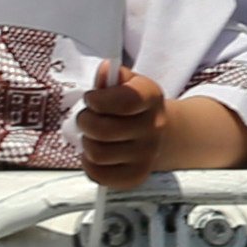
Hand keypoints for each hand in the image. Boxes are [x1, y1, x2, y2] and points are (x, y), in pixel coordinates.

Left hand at [78, 63, 169, 187]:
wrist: (162, 133)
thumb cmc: (135, 106)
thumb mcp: (129, 83)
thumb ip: (113, 77)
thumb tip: (104, 71)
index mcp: (152, 97)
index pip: (125, 100)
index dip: (98, 99)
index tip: (91, 98)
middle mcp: (154, 127)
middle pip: (103, 130)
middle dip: (84, 121)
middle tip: (86, 117)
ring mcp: (147, 155)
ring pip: (98, 154)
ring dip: (87, 143)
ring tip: (92, 136)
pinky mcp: (136, 176)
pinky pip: (99, 176)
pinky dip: (89, 165)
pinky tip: (95, 154)